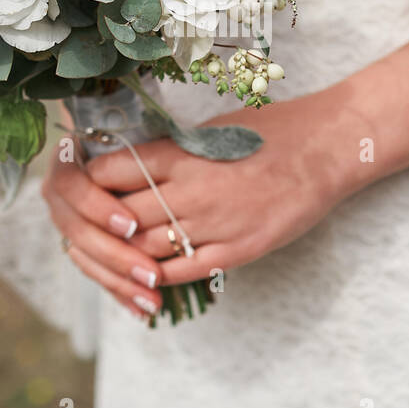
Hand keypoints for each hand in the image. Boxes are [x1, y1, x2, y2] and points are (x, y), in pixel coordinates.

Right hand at [41, 141, 165, 319]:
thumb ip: (132, 158)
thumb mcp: (134, 143)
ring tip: (152, 299)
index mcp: (66, 163)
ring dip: (118, 281)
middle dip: (115, 255)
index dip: (97, 207)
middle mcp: (59, 196)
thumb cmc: (135, 140)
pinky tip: (141, 310)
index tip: (130, 224)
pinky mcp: (82, 248)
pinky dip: (119, 293)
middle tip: (150, 273)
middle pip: (77, 231)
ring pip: (85, 259)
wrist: (118, 147)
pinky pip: (96, 274)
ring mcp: (68, 223)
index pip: (71, 187)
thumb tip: (138, 172)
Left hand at [84, 91, 357, 285]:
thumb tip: (130, 164)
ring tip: (112, 252)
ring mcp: (215, 224)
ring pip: (145, 249)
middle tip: (86, 227)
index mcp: (182, 153)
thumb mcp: (212, 130)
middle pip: (121, 215)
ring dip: (123, 254)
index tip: (83, 186)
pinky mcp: (237, 251)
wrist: (325, 150)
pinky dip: (156, 277)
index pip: (111, 172)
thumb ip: (172, 151)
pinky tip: (145, 277)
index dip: (90, 182)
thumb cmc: (271, 131)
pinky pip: (183, 271)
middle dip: (99, 223)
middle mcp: (192, 190)